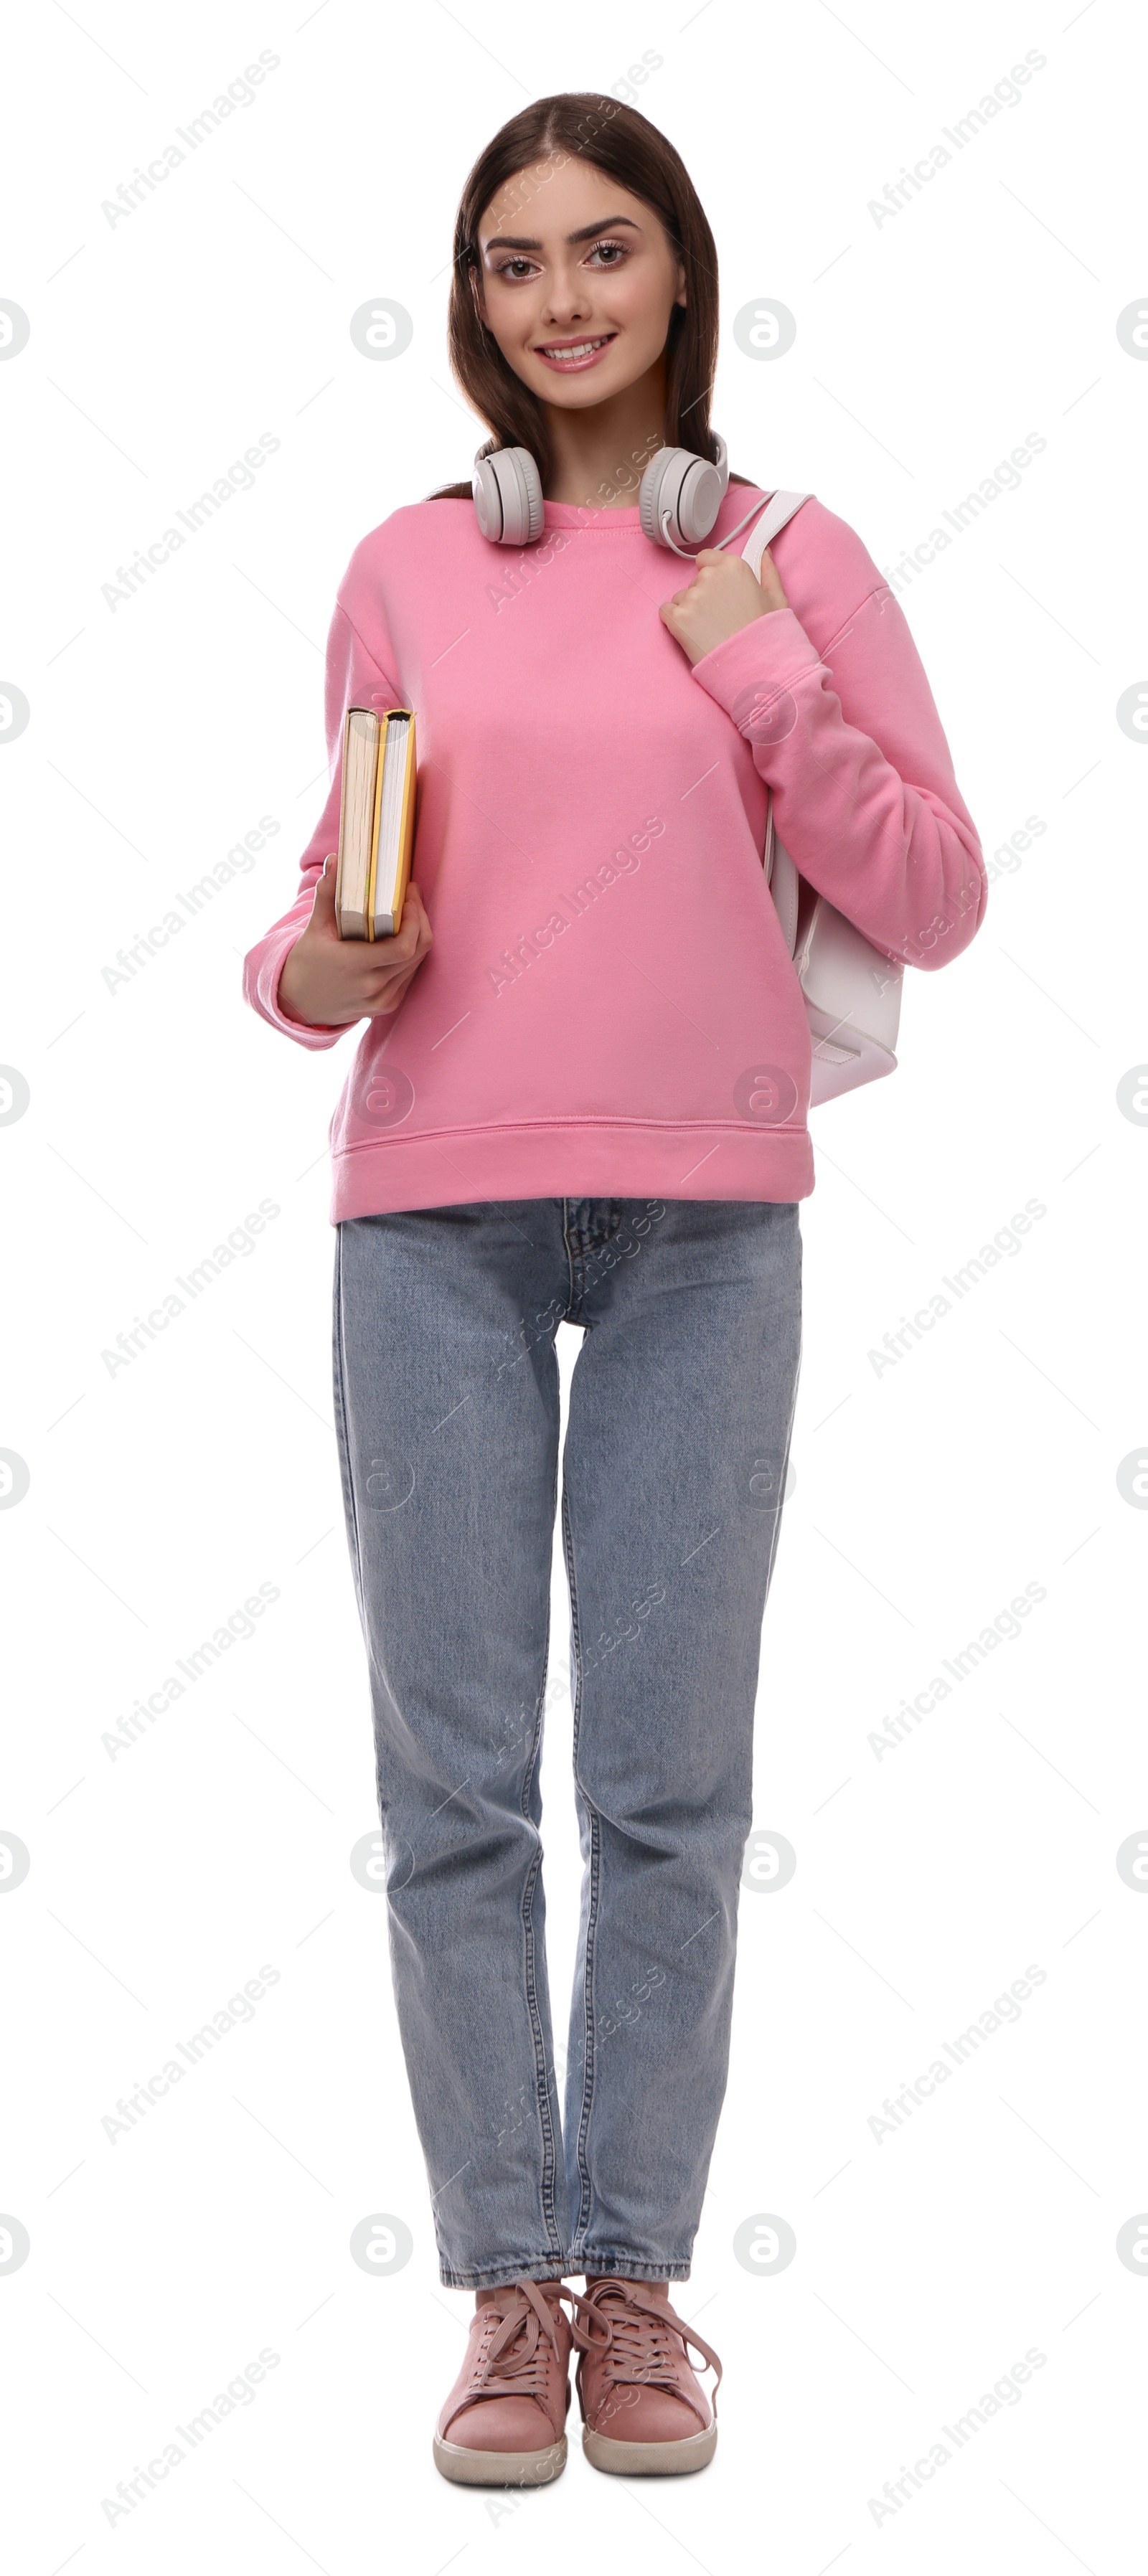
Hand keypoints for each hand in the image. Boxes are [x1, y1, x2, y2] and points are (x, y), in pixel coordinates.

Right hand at [278, 858, 433, 1026]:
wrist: (298, 1006)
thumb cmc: (305, 965)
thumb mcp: (313, 930)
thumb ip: (326, 895)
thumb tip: (335, 860)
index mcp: (355, 967)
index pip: (403, 947)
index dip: (414, 919)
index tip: (408, 895)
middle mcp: (374, 987)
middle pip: (417, 951)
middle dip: (421, 920)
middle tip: (412, 896)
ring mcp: (382, 1000)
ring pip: (417, 963)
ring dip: (419, 935)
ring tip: (410, 912)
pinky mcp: (387, 1006)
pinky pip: (409, 975)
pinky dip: (411, 954)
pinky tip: (403, 936)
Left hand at [659, 544, 788, 665]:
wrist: (754, 667)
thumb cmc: (766, 636)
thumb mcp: (776, 599)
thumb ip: (768, 571)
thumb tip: (764, 553)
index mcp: (733, 567)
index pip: (706, 558)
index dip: (710, 574)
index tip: (718, 591)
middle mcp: (710, 577)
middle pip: (695, 580)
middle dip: (703, 596)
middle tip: (719, 619)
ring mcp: (692, 597)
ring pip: (680, 597)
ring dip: (690, 611)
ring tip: (709, 631)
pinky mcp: (678, 618)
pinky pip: (666, 612)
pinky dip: (674, 622)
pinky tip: (692, 634)